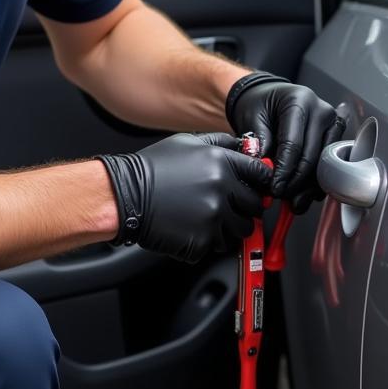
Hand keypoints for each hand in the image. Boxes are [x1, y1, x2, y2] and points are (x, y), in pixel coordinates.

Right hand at [98, 132, 272, 262]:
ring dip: (227, 228)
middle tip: (227, 207)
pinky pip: (216, 246)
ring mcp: (212, 217)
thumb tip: (244, 147)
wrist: (125, 195)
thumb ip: (220, 143)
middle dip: (245, 209)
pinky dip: (206, 241)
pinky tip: (188, 228)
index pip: (262, 175)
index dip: (261, 184)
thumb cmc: (152, 168)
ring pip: (240, 231)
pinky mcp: (201, 241)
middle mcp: (221, 188)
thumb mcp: (188, 142)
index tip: (257, 189)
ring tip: (203, 218)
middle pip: (255, 207)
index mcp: (220, 162)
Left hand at [226, 72, 343, 210]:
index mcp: (299, 101)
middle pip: (312, 156)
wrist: (271, 95)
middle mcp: (321, 110)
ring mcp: (332, 123)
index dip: (284, 170)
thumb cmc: (261, 104)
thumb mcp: (252, 117)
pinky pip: (329, 163)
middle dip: (295, 181)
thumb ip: (258, 142)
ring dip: (308, 187)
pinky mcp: (336, 135)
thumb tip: (265, 169)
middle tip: (280, 195)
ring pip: (324, 163)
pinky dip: (316, 182)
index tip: (274, 187)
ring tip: (293, 202)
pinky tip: (304, 194)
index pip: (293, 143)